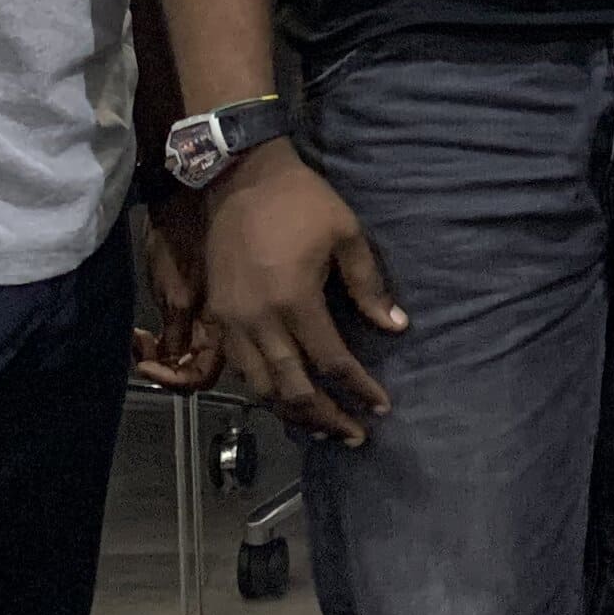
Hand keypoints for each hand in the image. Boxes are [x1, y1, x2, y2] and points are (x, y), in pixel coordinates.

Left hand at [132, 184, 226, 392]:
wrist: (182, 196)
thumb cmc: (182, 239)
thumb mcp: (177, 290)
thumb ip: (178, 331)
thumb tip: (175, 364)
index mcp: (222, 323)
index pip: (203, 374)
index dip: (176, 380)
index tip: (146, 365)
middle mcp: (213, 325)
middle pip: (192, 370)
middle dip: (165, 371)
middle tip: (141, 358)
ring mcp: (198, 312)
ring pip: (179, 354)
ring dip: (156, 357)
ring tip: (138, 343)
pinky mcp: (181, 298)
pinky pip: (171, 334)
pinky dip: (154, 340)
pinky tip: (140, 333)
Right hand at [204, 139, 402, 444]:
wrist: (239, 178)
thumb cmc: (301, 202)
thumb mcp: (346, 234)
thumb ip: (369, 286)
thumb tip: (396, 327)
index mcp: (296, 301)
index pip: (332, 362)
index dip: (359, 389)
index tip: (382, 406)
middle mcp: (260, 321)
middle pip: (293, 389)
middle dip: (327, 418)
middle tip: (355, 436)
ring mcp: (233, 323)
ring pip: (261, 388)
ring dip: (293, 414)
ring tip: (321, 428)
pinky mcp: (217, 317)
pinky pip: (239, 370)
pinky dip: (263, 392)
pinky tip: (283, 398)